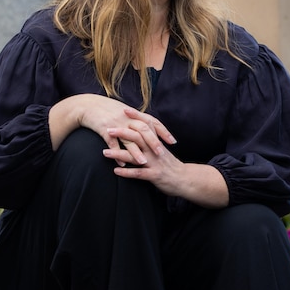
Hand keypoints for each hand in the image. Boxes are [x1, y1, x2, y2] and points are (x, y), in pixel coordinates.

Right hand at [49, 95, 174, 165]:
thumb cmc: (106, 109)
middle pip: (143, 129)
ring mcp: (115, 123)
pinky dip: (117, 153)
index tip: (173, 142)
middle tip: (161, 153)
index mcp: (133, 113)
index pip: (152, 121)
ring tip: (143, 162)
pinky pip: (111, 142)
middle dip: (153, 142)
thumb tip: (148, 128)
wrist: (87, 105)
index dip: (163, 131)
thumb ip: (136, 119)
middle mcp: (126, 117)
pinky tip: (121, 164)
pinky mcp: (103, 129)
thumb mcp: (123, 111)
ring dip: (136, 151)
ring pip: (128, 137)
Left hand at [103, 107, 228, 207]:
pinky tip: (116, 171)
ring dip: (119, 154)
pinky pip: (139, 173)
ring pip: (135, 156)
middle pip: (138, 137)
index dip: (136, 117)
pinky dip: (127, 172)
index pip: (147, 125)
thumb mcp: (161, 150)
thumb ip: (151, 141)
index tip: (124, 110)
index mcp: (157, 142)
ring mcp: (155, 162)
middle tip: (107, 129)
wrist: (186, 179)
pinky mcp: (155, 175)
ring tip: (104, 153)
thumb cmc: (170, 165)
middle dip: (122, 132)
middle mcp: (155, 150)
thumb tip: (139, 132)